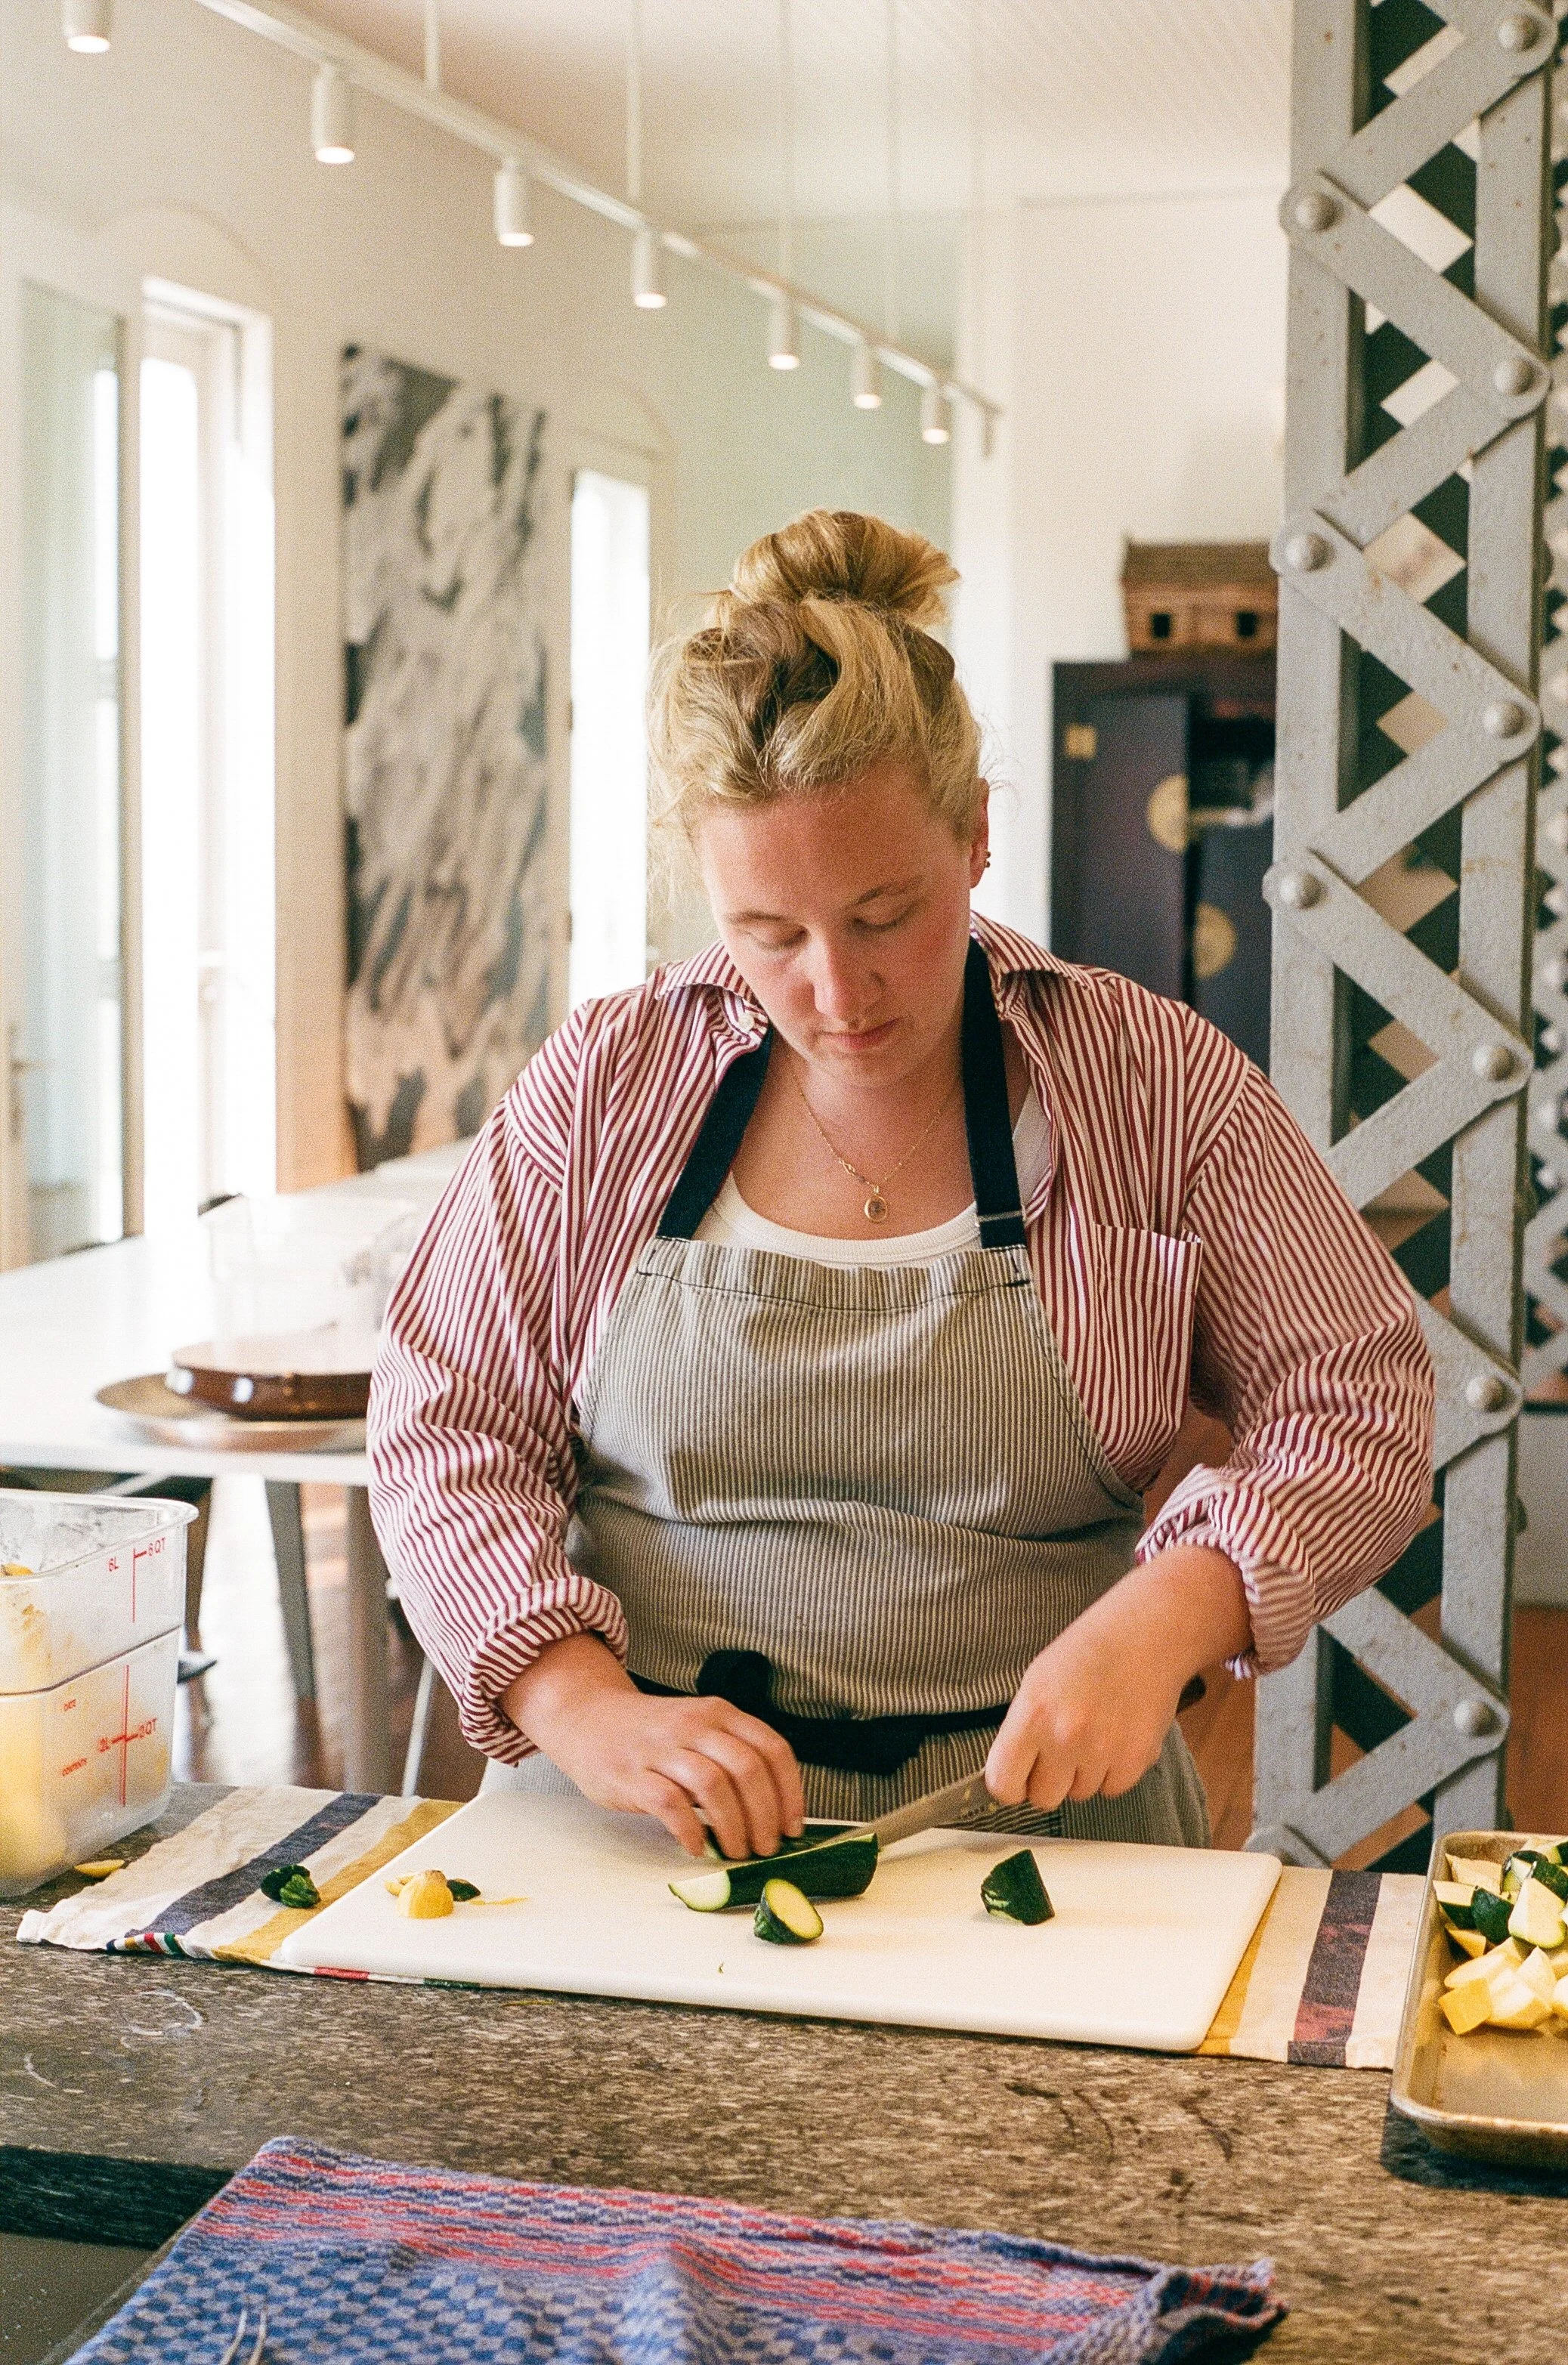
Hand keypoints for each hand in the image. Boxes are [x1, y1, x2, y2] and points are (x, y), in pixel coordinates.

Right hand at [502, 1633, 806, 1859]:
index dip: (790, 1792)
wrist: (586, 1716)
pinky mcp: (633, 1774)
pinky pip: (669, 1804)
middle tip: (766, 1848)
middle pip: (748, 1769)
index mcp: (718, 1713)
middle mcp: (694, 1725)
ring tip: (736, 1851)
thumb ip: (729, 1756)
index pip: (772, 1749)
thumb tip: (770, 1813)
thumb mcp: (697, 1728)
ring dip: (733, 1826)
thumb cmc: (651, 1733)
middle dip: (765, 1816)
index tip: (793, 1826)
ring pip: (714, 1785)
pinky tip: (695, 1847)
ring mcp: (662, 1748)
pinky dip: (689, 1831)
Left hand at [985, 1546, 1249, 1813]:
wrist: (1144, 1637)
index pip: (1003, 1783)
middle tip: (1060, 1751)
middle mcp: (1065, 1739)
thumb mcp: (1036, 1682)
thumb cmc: (1087, 1653)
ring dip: (1083, 1773)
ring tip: (1094, 1732)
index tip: (1016, 1778)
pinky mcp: (1136, 1761)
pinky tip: (1116, 1737)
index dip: (1008, 1784)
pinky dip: (1112, 1772)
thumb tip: (1011, 1772)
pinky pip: (1112, 1789)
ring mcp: (1103, 1752)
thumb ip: (1021, 1731)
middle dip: (1048, 1780)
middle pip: (1043, 1798)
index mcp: (1033, 1715)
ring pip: (1079, 1794)